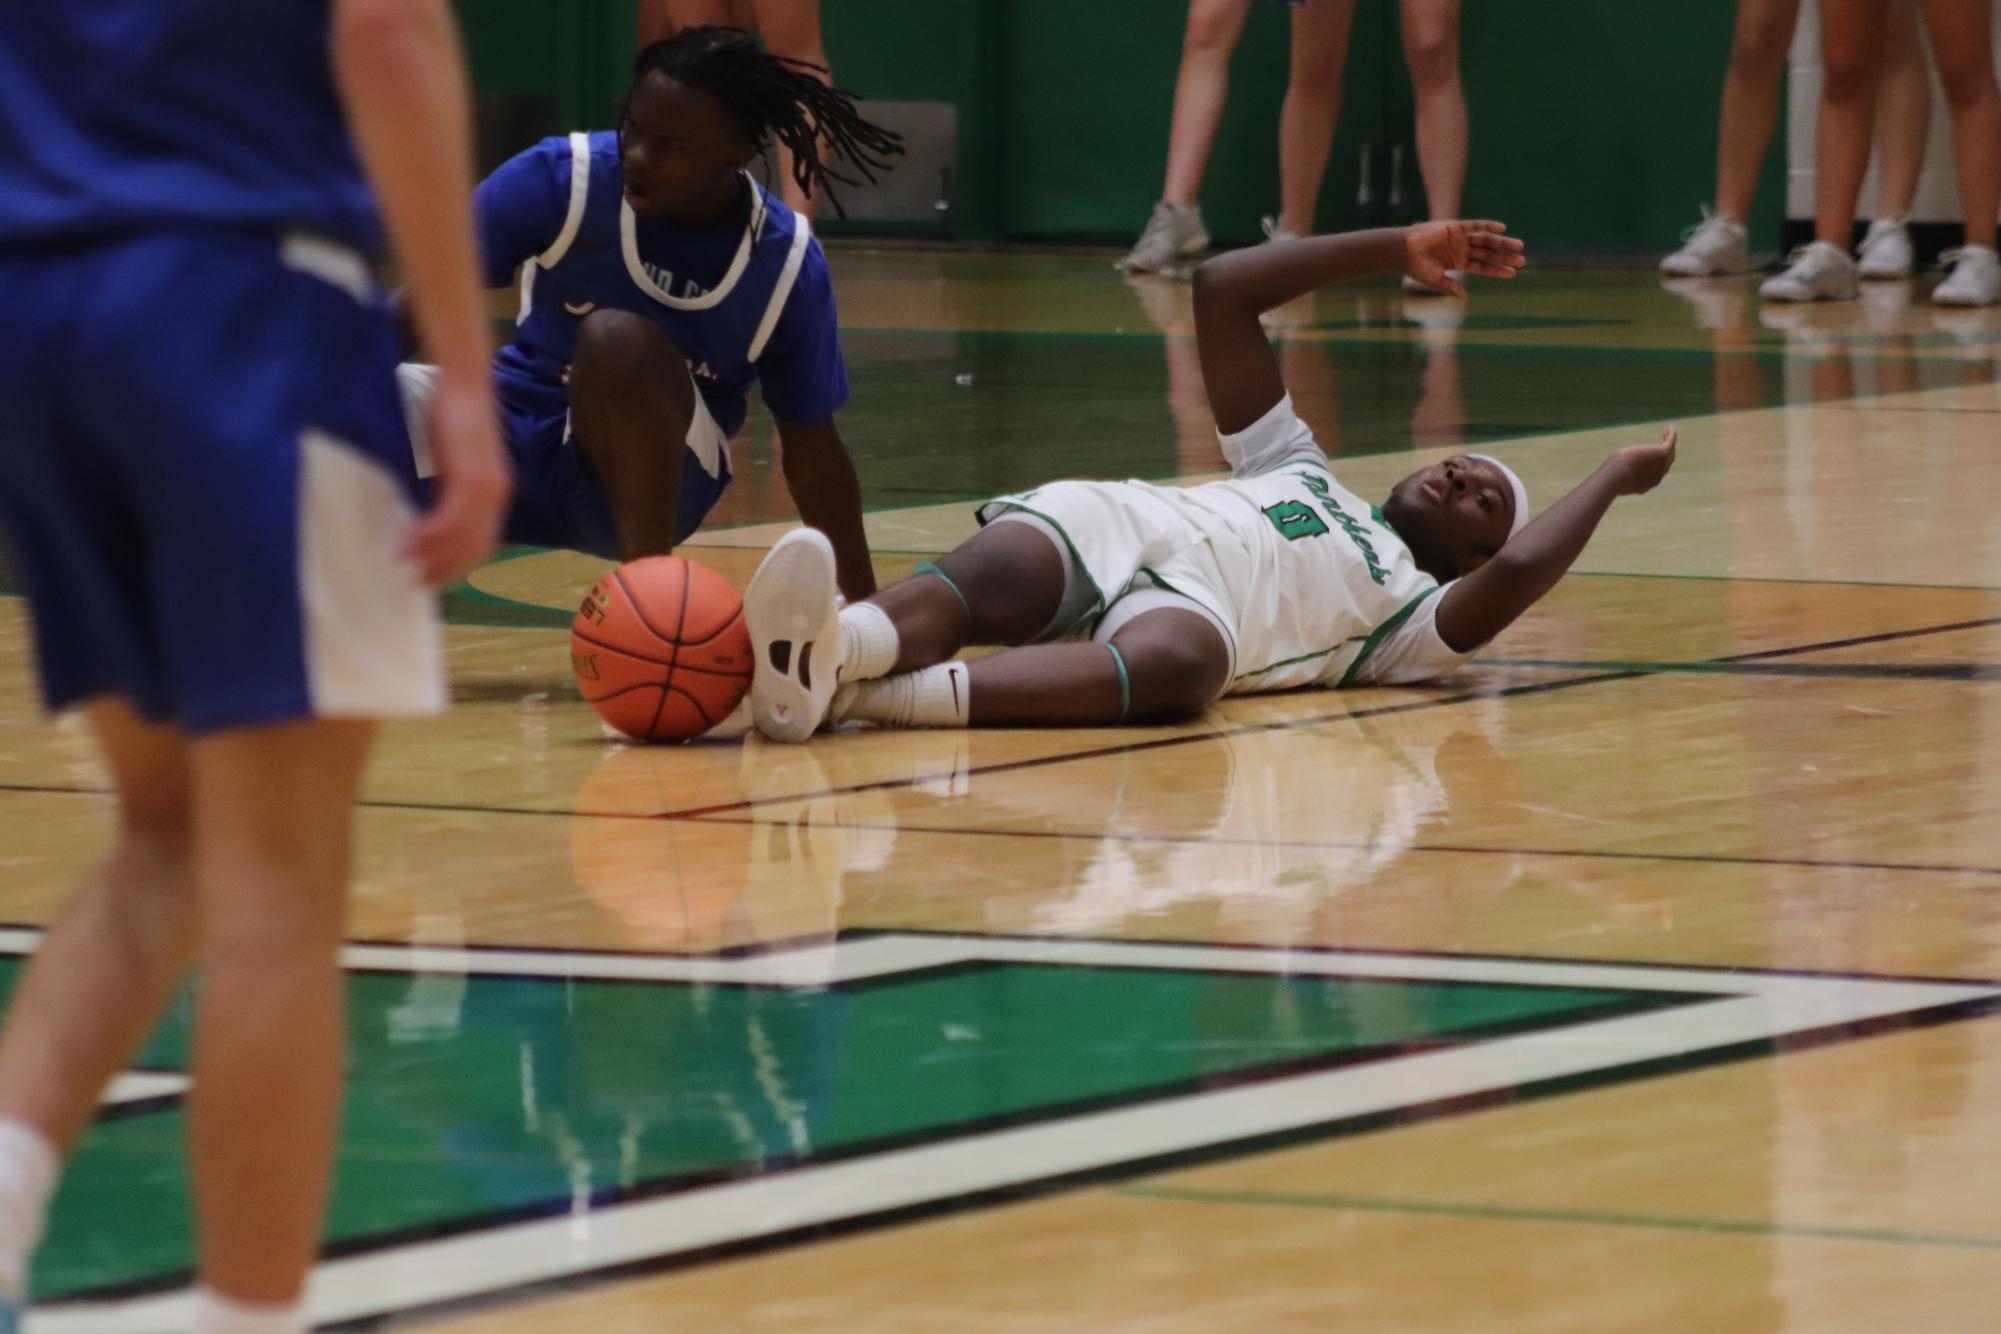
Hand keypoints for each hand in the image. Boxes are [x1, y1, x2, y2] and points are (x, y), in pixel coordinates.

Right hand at [401, 373, 510, 586]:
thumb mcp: (450, 460)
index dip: (456, 566)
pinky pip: (451, 518)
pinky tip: (407, 538)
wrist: (463, 381)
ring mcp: (487, 488)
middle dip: (443, 570)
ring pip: (462, 539)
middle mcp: (497, 496)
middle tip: (412, 583)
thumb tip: (422, 513)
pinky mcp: (471, 477)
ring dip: (431, 556)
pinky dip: (429, 534)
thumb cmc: (451, 416)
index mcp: (495, 494)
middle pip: (475, 550)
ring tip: (402, 564)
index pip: (481, 545)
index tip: (430, 578)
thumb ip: (444, 488)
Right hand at [1403, 220, 1526, 297]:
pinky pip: (1475, 225)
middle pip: (1489, 253)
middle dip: (1505, 256)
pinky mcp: (1455, 226)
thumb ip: (1451, 286)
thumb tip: (1465, 298)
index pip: (1483, 266)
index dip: (1498, 269)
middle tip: (1523, 260)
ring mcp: (1459, 237)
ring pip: (1486, 240)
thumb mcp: (1435, 280)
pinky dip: (1488, 226)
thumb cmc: (1415, 267)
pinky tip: (1502, 229)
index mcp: (1458, 262)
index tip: (1513, 273)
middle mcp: (1462, 249)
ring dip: (1502, 243)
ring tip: (1519, 246)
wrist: (1402, 251)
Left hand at [1607, 425, 1677, 495]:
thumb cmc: (1611, 477)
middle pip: (1665, 464)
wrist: (1617, 476)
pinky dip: (1671, 435)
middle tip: (1665, 445)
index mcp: (1644, 486)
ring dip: (1669, 442)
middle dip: (1666, 455)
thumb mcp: (1612, 478)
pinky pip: (1670, 442)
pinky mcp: (1661, 454)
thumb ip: (1615, 476)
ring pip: (1669, 453)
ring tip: (1667, 432)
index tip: (1649, 457)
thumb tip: (1610, 472)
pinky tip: (1670, 427)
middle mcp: (1656, 478)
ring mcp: (1660, 466)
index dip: (1653, 466)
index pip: (1652, 475)